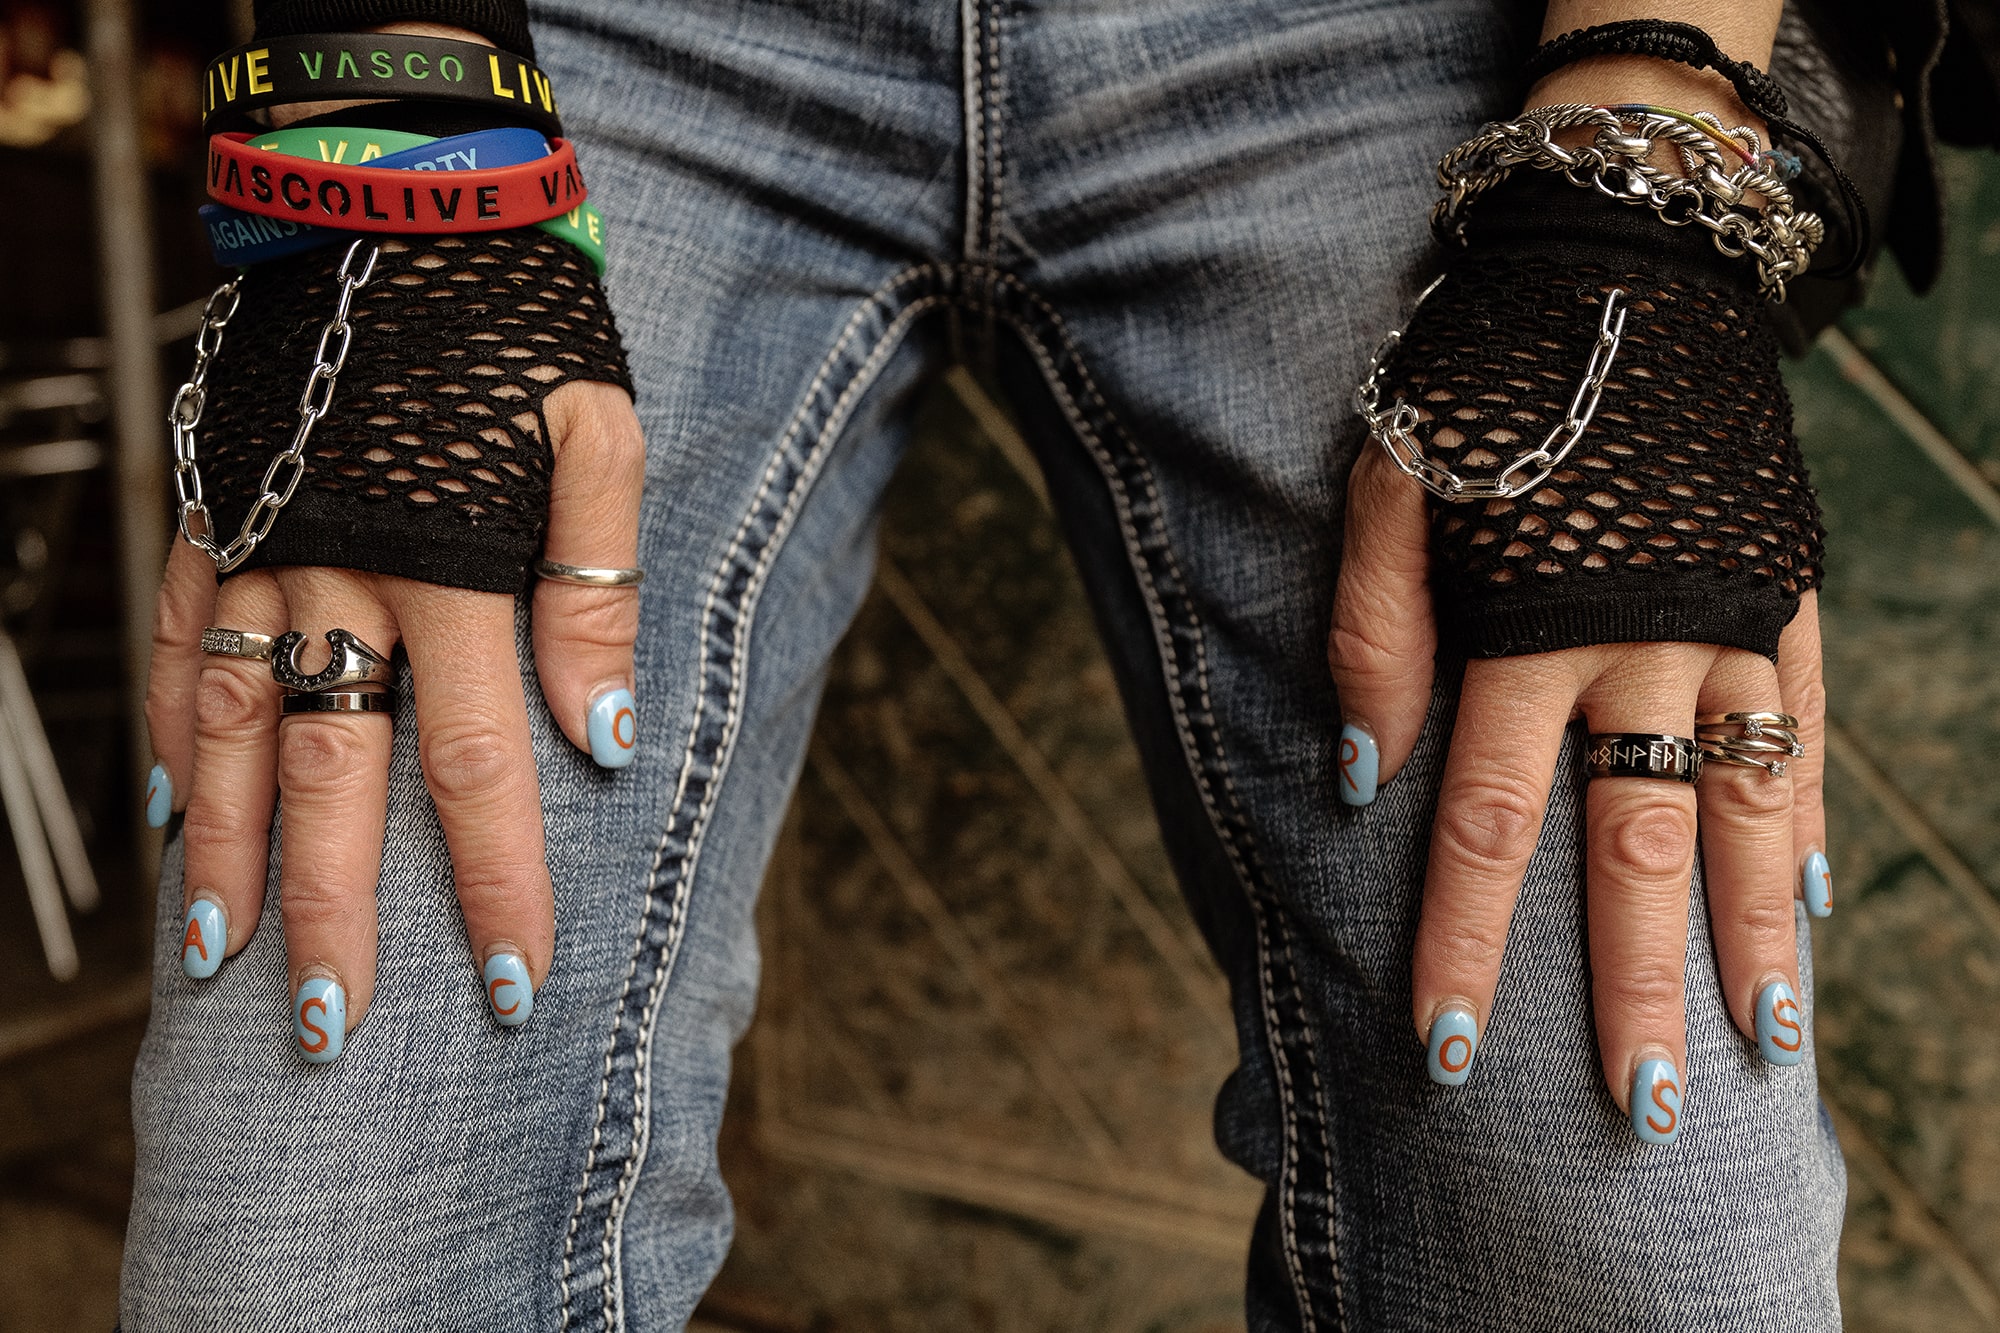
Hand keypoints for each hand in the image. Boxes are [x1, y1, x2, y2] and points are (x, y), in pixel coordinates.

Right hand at [143, 379, 643, 1055]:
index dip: (494, 882)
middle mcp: (339, 578)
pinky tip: (171, 833)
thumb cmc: (519, 327)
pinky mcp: (205, 523)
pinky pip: (174, 655)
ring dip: (228, 859)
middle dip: (340, 915)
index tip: (511, 982)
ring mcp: (255, 553)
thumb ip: (600, 591)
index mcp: (453, 567)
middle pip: (335, 781)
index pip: (477, 762)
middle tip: (333, 1033)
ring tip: (226, 962)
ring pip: (228, 738)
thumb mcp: (601, 435)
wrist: (393, 203)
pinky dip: (171, 749)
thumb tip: (608, 741)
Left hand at [1327, 442, 1828, 1139]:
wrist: (1624, 268)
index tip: (1448, 1046)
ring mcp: (1728, 626)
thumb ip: (1373, 630)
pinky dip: (1809, 822)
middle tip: (1644, 1110)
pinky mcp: (1787, 598)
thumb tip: (1363, 774)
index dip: (1465, 943)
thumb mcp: (1391, 487)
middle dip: (1632, 986)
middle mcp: (1639, 646)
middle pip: (1632, 848)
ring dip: (1751, 935)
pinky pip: (1806, 734)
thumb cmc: (1483, 385)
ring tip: (1763, 1043)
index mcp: (1527, 626)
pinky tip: (1816, 905)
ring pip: (1747, 811)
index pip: (1483, 824)